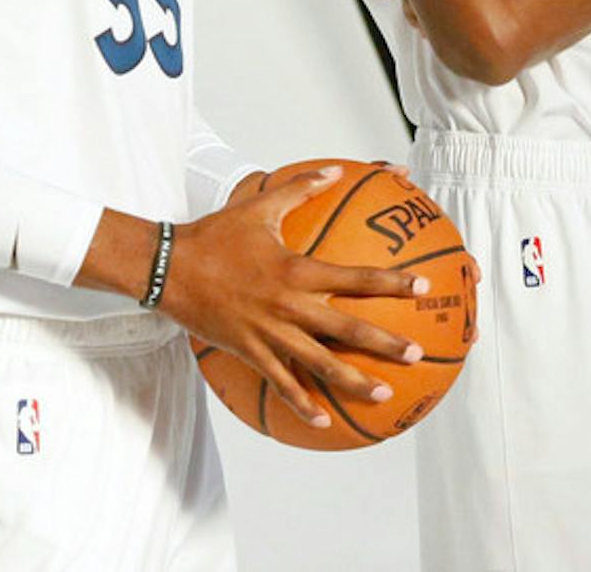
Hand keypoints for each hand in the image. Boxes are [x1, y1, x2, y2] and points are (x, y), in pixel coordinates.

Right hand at [162, 165, 429, 429]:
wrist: (169, 268)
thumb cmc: (216, 234)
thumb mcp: (260, 205)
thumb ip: (302, 187)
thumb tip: (334, 169)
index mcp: (296, 271)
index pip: (354, 278)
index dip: (390, 283)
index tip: (421, 288)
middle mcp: (288, 306)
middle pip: (346, 330)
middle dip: (384, 344)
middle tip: (416, 355)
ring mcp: (269, 333)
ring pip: (319, 365)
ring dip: (354, 382)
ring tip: (385, 396)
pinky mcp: (250, 352)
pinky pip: (280, 383)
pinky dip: (302, 404)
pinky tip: (324, 421)